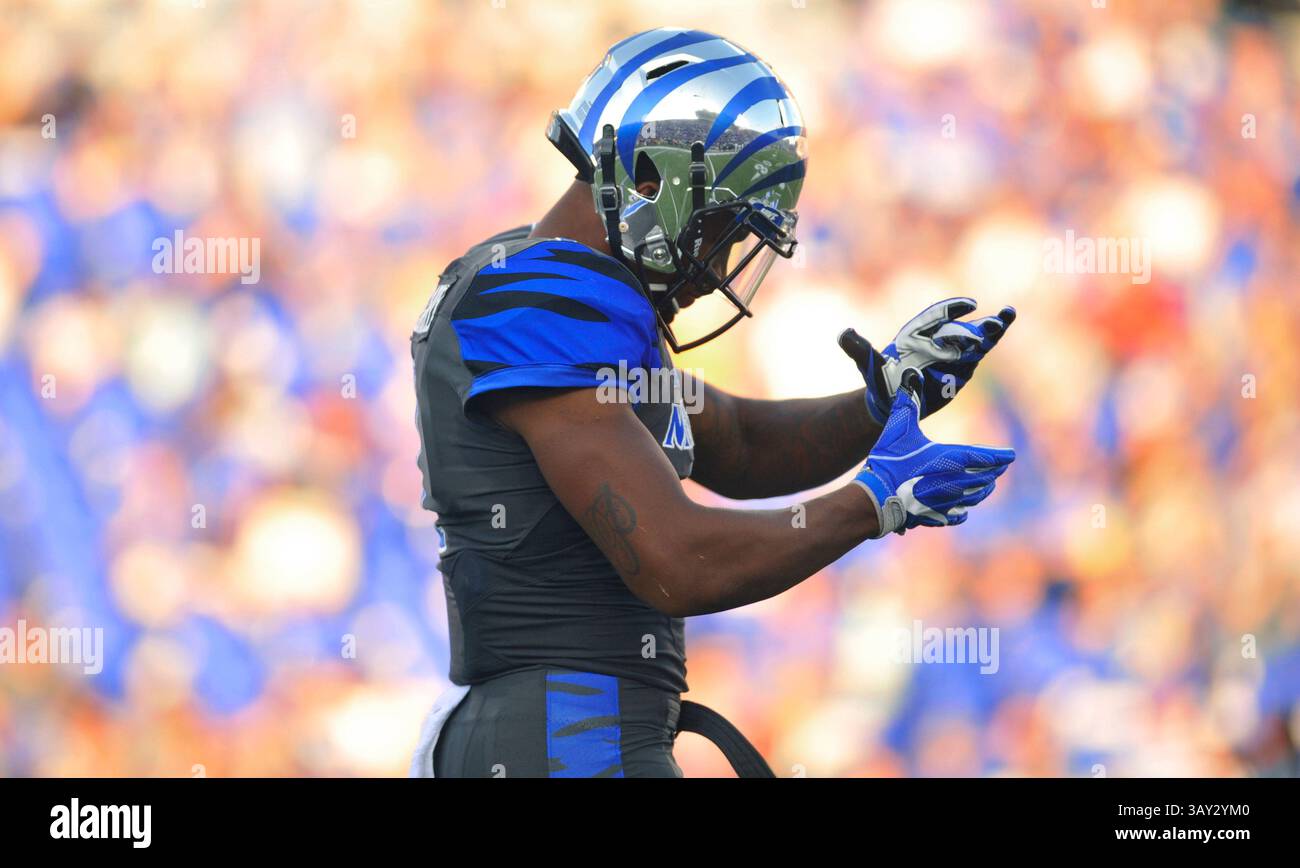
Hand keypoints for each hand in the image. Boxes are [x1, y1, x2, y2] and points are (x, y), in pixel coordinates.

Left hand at [839, 297, 1015, 424]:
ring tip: (1004, 322)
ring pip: (974, 343)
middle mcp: (939, 341)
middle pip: (963, 329)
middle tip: (997, 320)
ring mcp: (951, 357)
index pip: (939, 316)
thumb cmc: (879, 377)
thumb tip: (843, 334)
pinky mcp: (958, 374)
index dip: (953, 309)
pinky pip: (972, 362)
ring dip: (988, 335)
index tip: (970, 304)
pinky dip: (980, 354)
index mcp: (919, 333)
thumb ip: (858, 349)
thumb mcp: (867, 364)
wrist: (888, 399)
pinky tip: (992, 346)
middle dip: (980, 326)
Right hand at [854, 369, 1014, 537]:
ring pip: (975, 496)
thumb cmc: (889, 461)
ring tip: (987, 485)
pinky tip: (962, 510)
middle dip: (994, 470)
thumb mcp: (898, 427)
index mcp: (951, 459)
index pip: (986, 457)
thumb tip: (911, 375)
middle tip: (1000, 466)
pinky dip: (963, 510)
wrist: (876, 497)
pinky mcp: (935, 516)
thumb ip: (907, 402)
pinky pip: (957, 515)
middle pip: (985, 477)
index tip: (1011, 455)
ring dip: (983, 489)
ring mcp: (946, 501)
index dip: (1000, 456)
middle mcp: (955, 481)